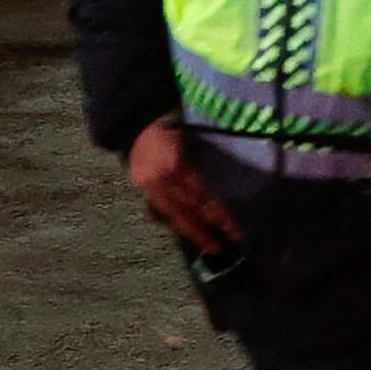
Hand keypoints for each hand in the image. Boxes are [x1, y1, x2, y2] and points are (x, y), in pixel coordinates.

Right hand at [126, 120, 241, 253]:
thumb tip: (221, 190)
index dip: (218, 215)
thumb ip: (203, 164)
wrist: (137, 122)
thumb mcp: (193, 140)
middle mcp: (161, 181)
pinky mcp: (141, 189)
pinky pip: (159, 209)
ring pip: (172, 215)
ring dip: (190, 231)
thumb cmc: (174, 123)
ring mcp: (148, 187)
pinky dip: (173, 220)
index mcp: (176, 165)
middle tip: (219, 247)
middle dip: (204, 230)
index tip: (233, 231)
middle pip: (187, 210)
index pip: (202, 197)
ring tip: (206, 245)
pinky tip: (185, 232)